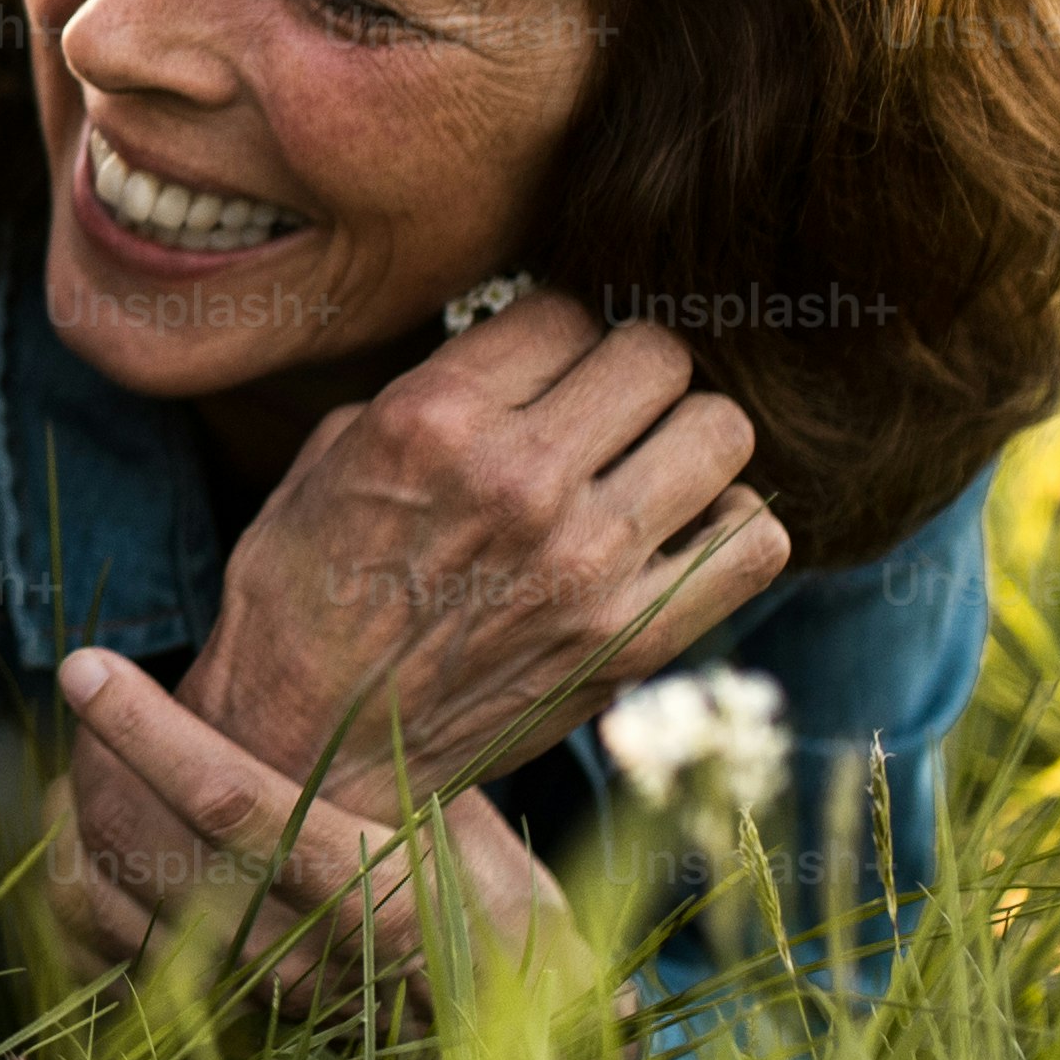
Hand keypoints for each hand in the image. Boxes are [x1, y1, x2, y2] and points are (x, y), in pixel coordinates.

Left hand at [46, 643, 579, 1024]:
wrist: (505, 1034)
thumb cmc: (492, 903)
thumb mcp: (467, 821)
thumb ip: (388, 760)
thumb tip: (316, 672)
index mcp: (370, 890)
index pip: (225, 800)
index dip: (143, 728)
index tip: (89, 666)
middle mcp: (298, 953)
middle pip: (142, 845)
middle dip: (93, 758)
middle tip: (85, 694)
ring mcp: (247, 996)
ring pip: (105, 903)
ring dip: (73, 822)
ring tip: (82, 761)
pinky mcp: (216, 1020)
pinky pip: (101, 960)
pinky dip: (74, 895)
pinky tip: (81, 842)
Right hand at [183, 288, 792, 816]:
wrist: (305, 749)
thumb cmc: (303, 598)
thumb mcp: (330, 456)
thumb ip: (430, 389)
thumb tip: (516, 348)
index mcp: (432, 420)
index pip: (566, 310)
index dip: (554, 336)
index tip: (540, 369)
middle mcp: (521, 479)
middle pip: (658, 354)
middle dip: (627, 373)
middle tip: (599, 410)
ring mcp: (589, 564)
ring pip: (722, 430)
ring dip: (685, 438)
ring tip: (645, 465)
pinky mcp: (634, 639)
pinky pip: (756, 540)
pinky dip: (731, 525)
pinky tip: (679, 531)